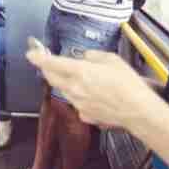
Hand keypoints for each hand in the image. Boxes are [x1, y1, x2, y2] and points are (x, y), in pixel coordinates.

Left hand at [26, 49, 156, 129]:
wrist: (138, 111)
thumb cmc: (128, 85)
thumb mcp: (111, 59)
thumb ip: (92, 56)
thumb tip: (84, 57)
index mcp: (79, 72)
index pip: (50, 63)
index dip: (37, 57)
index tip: (31, 53)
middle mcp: (74, 89)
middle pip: (51, 78)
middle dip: (47, 69)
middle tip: (50, 62)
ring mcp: (78, 104)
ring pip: (63, 90)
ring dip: (65, 82)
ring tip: (81, 78)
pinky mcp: (84, 115)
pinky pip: (76, 102)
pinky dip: (79, 96)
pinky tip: (94, 94)